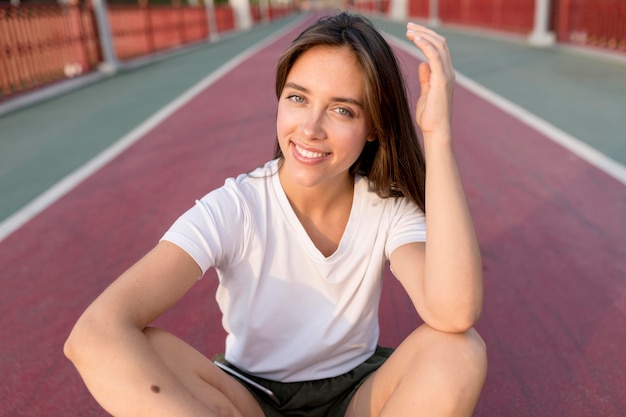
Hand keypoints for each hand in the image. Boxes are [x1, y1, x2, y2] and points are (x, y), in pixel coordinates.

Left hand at [405, 23, 454, 139]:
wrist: (436, 131)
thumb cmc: (430, 117)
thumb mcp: (426, 94)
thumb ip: (426, 78)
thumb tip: (423, 65)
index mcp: (444, 75)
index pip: (439, 49)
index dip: (427, 38)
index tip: (412, 32)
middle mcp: (448, 72)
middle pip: (440, 43)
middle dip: (425, 31)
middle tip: (409, 26)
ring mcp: (447, 76)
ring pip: (439, 46)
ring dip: (424, 35)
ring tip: (409, 30)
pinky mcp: (442, 81)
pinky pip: (435, 56)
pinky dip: (426, 44)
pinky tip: (415, 39)